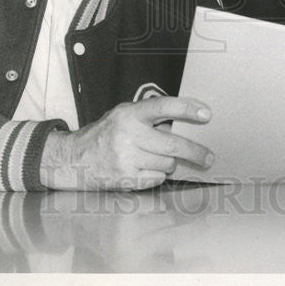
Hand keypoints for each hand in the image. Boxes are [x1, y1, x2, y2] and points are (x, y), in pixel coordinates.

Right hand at [39, 97, 213, 190]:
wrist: (75, 159)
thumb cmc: (106, 134)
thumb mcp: (124, 115)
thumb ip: (150, 116)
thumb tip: (187, 123)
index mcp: (129, 113)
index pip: (163, 107)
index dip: (187, 109)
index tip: (207, 113)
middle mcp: (127, 134)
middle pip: (173, 145)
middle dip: (196, 152)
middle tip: (209, 156)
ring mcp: (125, 158)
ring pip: (167, 164)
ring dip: (169, 163)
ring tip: (156, 158)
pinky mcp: (125, 179)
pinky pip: (156, 178)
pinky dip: (157, 175)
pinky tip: (145, 169)